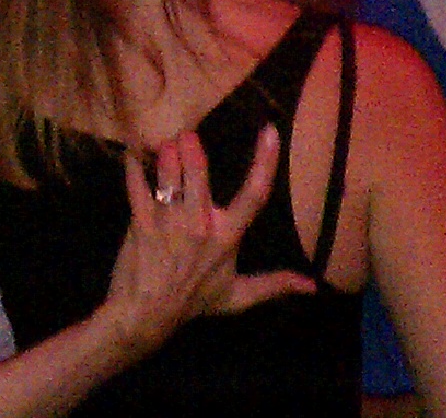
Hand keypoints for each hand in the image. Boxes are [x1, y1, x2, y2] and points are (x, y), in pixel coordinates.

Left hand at [89, 127, 314, 359]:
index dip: (265, 162)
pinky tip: (132, 148)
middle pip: (199, 177)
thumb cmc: (194, 302)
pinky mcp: (140, 220)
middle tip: (187, 132)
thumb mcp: (238, 297)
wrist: (146, 315)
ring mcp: (168, 222)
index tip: (270, 131)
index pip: (254, 196)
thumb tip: (312, 286)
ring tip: (163, 139)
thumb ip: (274, 285)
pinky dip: (134, 164)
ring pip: (169, 177)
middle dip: (192, 150)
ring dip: (166, 154)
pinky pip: (136, 184)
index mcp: (228, 237)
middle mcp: (200, 225)